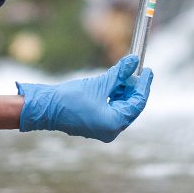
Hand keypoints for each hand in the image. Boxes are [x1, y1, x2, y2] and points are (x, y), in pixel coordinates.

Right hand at [16, 56, 152, 141]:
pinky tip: (114, 83)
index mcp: (114, 124)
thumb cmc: (71, 98)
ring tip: (124, 73)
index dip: (144, 85)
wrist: (46, 108)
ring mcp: (103, 129)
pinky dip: (114, 97)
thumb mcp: (99, 83)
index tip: (147, 70)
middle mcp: (111, 130)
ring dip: (123, 91)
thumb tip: (134, 61)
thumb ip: (119, 73)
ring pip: (120, 108)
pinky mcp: (95, 125)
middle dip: (133, 88)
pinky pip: (111, 110)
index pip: (137, 103)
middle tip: (136, 70)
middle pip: (130, 107)